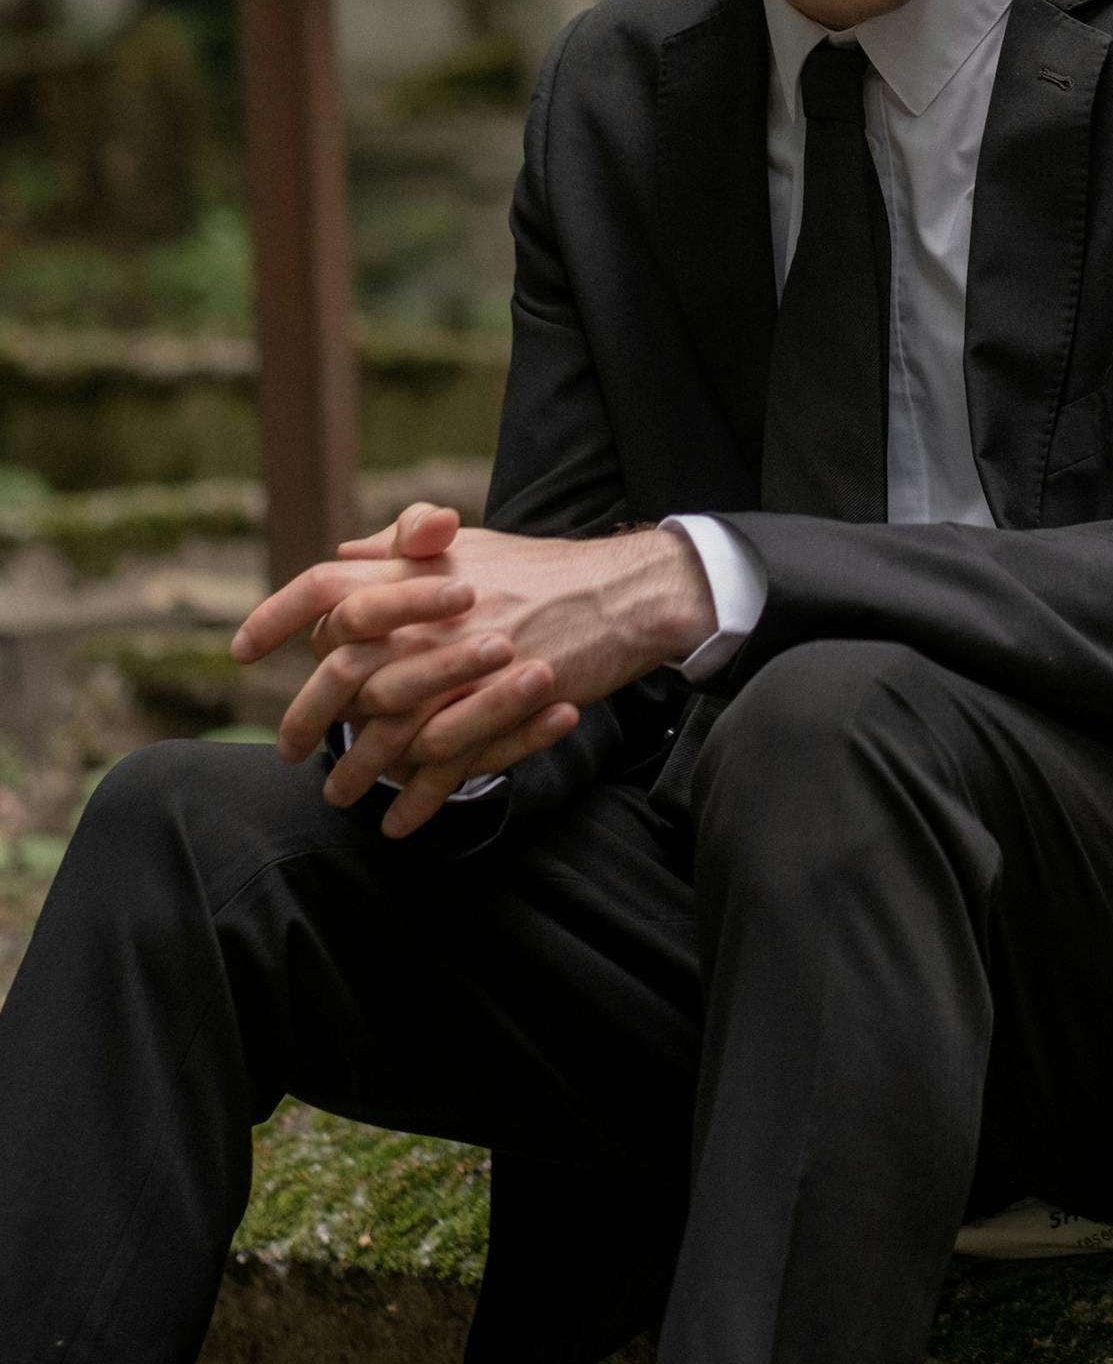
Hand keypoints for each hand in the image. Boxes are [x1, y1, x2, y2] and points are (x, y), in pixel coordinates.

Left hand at [233, 514, 716, 837]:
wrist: (621, 592)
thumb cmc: (540, 569)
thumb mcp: (467, 543)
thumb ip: (400, 548)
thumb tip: (343, 555)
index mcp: (417, 569)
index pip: (325, 586)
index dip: (276, 616)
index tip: (240, 650)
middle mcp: (432, 616)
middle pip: (343, 671)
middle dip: (306, 716)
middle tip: (290, 749)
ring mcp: (465, 665)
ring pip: (389, 728)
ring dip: (357, 770)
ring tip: (338, 796)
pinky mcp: (501, 707)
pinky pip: (445, 763)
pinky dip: (418, 797)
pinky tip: (400, 821)